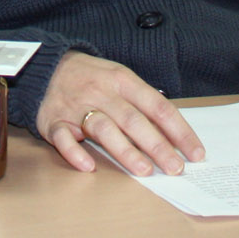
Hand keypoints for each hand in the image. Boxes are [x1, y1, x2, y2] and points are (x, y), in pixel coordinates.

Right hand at [34, 51, 204, 176]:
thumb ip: (142, 102)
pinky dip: (75, 152)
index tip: (195, 152)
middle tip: (175, 168)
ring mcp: (76, 107)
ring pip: (103, 129)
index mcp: (122, 81)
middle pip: (133, 120)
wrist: (43, 66)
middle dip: (157, 145)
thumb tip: (173, 134)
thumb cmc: (90, 77)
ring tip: (144, 171)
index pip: (157, 106)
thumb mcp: (118, 78)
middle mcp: (101, 93)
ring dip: (125, 151)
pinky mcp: (54, 121)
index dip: (179, 130)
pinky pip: (63, 138)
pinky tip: (89, 166)